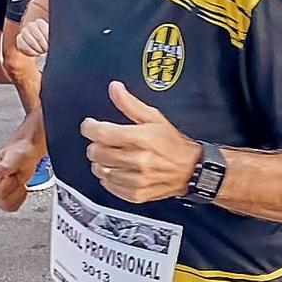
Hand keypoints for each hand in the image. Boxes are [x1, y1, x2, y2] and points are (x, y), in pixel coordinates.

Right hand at [0, 137, 39, 211]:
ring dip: (18, 194)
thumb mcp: (17, 156)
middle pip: (4, 201)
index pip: (1, 191)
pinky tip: (17, 188)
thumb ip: (7, 165)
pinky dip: (18, 199)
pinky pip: (11, 208)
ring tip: (16, 181)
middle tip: (15, 176)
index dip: (13, 182)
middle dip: (16, 188)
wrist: (26, 154)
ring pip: (8, 206)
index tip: (13, 171)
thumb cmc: (21, 153)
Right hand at [16, 15, 49, 55]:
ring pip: (31, 43)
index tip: (50, 45)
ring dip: (38, 50)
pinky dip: (32, 52)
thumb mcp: (52, 35)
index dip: (48, 41)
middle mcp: (30, 25)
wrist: (37, 41)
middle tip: (46, 50)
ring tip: (42, 52)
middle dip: (44, 47)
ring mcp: (24, 32)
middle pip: (38, 38)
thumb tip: (57, 42)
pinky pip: (25, 47)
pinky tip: (36, 53)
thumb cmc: (47, 39)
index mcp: (39, 22)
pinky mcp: (19, 40)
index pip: (45, 31)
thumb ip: (53, 37)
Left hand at [81, 81, 200, 203]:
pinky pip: (110, 186)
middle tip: (104, 142)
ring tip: (111, 156)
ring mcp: (137, 179)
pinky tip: (117, 170)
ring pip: (100, 170)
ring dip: (101, 162)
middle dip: (96, 145)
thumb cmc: (172, 144)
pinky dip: (109, 178)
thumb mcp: (153, 118)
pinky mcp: (136, 194)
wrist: (191, 169)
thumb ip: (130, 104)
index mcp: (141, 138)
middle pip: (97, 153)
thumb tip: (115, 88)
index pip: (102, 133)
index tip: (90, 125)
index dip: (90, 127)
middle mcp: (138, 160)